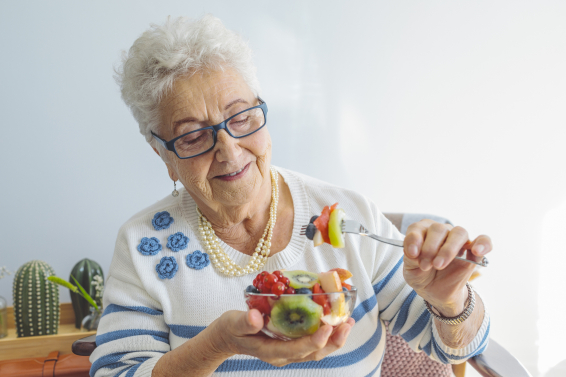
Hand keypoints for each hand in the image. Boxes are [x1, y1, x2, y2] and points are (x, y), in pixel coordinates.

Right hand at [210, 309, 354, 366]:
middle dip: (333, 341)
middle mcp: (283, 355)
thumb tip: (256, 316)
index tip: (328, 327)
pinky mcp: (291, 344)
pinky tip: (335, 320)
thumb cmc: (230, 329)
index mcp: (271, 352)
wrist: (227, 338)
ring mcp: (288, 351)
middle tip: (347, 324)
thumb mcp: (233, 323)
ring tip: (348, 322)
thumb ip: (244, 321)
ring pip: (316, 350)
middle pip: (313, 353)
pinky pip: (313, 343)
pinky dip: (327, 334)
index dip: (315, 340)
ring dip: (334, 338)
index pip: (297, 350)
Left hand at [402, 219, 491, 315]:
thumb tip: (414, 251)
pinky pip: (484, 241)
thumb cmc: (421, 275)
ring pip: (459, 233)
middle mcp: (441, 232)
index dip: (414, 238)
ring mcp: (458, 241)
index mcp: (422, 232)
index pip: (418, 227)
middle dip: (430, 248)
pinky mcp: (473, 252)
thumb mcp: (410, 270)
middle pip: (439, 229)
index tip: (412, 254)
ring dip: (448, 249)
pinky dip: (483, 243)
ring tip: (439, 265)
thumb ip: (411, 259)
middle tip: (425, 265)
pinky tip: (476, 251)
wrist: (434, 291)